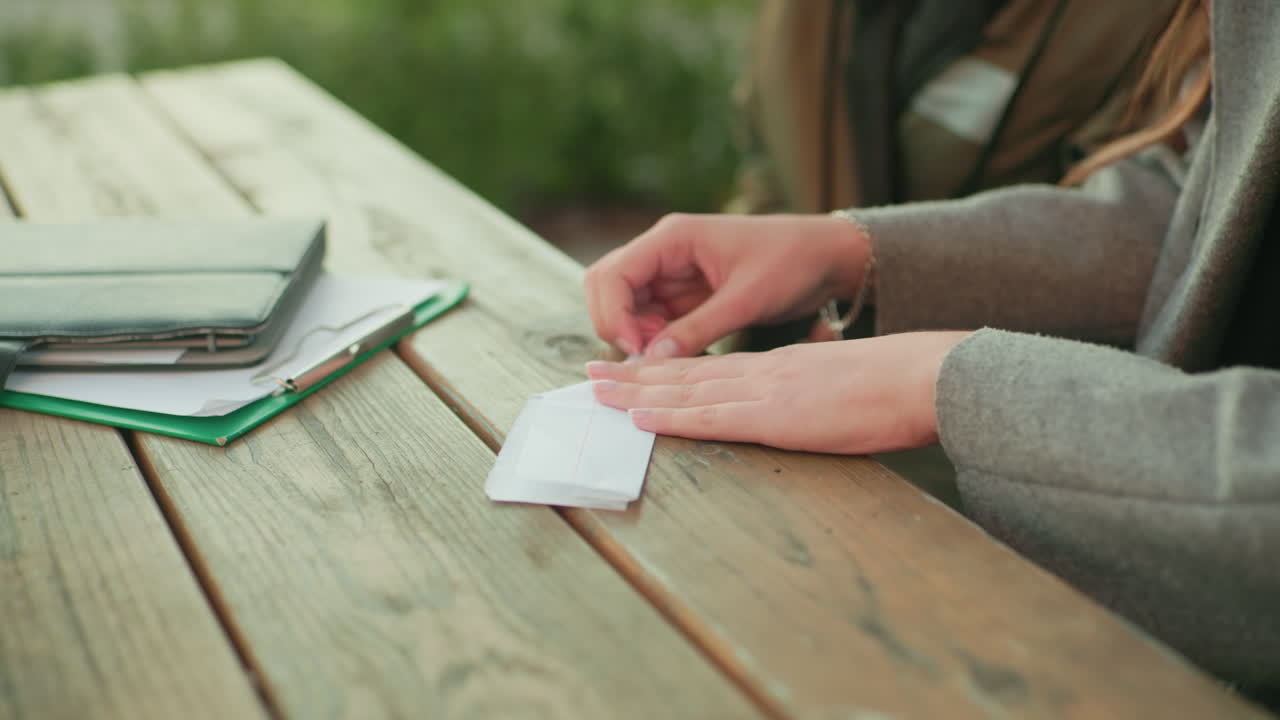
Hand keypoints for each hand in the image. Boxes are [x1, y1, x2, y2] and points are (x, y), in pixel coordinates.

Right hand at [584, 213, 870, 357]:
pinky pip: (650, 318)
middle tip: (644, 357)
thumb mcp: (747, 298)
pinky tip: (677, 353)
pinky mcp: (683, 293)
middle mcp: (664, 251)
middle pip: (607, 287)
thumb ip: (699, 328)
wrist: (825, 256)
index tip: (634, 348)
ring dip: (635, 335)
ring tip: (667, 356)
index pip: (612, 273)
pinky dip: (654, 339)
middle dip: (615, 324)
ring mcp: (671, 273)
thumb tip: (652, 359)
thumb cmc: (791, 262)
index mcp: (673, 237)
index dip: (612, 313)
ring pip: (625, 306)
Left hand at [586, 331, 972, 454]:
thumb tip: (804, 407)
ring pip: (687, 390)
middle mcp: (763, 374)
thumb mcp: (844, 383)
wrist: (925, 377)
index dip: (667, 369)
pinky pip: (713, 416)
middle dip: (635, 375)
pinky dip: (672, 415)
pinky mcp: (776, 415)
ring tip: (598, 392)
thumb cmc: (898, 385)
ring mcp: (766, 392)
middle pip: (686, 373)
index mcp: (780, 368)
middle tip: (591, 376)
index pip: (711, 368)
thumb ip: (814, 392)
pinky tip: (642, 416)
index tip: (633, 372)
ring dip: (638, 392)